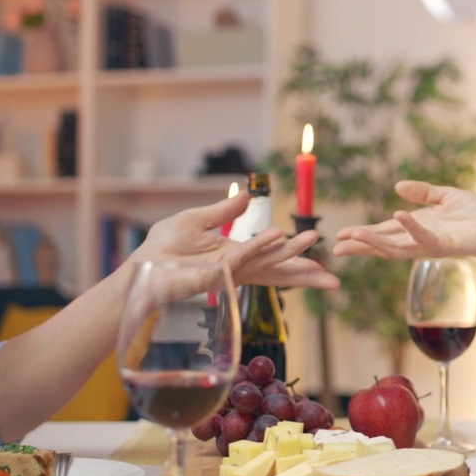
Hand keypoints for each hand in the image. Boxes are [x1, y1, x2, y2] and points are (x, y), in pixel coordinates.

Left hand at [132, 194, 339, 289]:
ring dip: (290, 252)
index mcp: (237, 256)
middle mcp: (238, 268)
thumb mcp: (198, 220)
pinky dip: (261, 245)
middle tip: (334, 279)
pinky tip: (278, 234)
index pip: (273, 259)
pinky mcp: (214, 274)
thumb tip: (249, 195)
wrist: (141, 265)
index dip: (297, 261)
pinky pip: (242, 256)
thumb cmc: (163, 248)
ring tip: (312, 240)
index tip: (321, 262)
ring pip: (266, 262)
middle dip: (305, 274)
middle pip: (279, 270)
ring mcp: (228, 273)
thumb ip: (224, 211)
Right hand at [332, 181, 475, 266]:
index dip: (363, 235)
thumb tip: (398, 186)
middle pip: (384, 244)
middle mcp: (420, 239)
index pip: (384, 232)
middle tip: (338, 247)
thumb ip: (423, 192)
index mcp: (417, 227)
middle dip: (361, 245)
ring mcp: (431, 244)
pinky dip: (411, 228)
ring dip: (376, 241)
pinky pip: (424, 238)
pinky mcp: (446, 244)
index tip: (341, 236)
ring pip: (397, 247)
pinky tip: (398, 216)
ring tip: (356, 235)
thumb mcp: (446, 197)